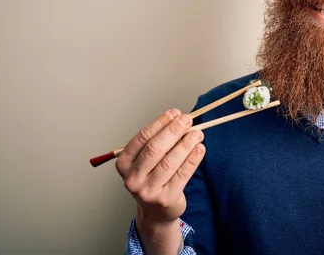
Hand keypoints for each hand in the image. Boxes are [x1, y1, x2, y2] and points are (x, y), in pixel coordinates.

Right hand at [115, 108, 205, 224]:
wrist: (156, 210)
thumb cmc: (153, 177)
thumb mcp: (148, 160)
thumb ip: (160, 142)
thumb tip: (180, 120)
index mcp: (124, 163)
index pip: (142, 138)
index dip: (160, 123)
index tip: (175, 113)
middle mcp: (132, 178)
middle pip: (154, 149)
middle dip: (173, 131)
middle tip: (187, 120)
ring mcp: (147, 191)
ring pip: (169, 162)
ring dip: (185, 144)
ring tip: (197, 133)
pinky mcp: (165, 199)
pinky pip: (182, 175)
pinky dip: (193, 159)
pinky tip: (200, 148)